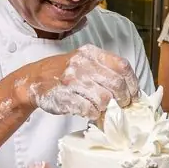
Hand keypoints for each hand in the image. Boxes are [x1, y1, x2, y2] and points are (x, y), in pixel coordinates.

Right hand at [16, 45, 138, 119]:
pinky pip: (89, 110)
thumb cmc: (64, 72)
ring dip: (107, 108)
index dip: (132, 83)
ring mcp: (72, 81)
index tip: (134, 94)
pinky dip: (94, 114)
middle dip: (123, 99)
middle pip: (116, 85)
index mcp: (91, 53)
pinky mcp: (65, 97)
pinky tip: (90, 112)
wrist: (34, 80)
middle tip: (122, 106)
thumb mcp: (84, 61)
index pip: (122, 66)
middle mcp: (82, 64)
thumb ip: (105, 69)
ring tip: (103, 109)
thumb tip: (131, 90)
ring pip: (105, 100)